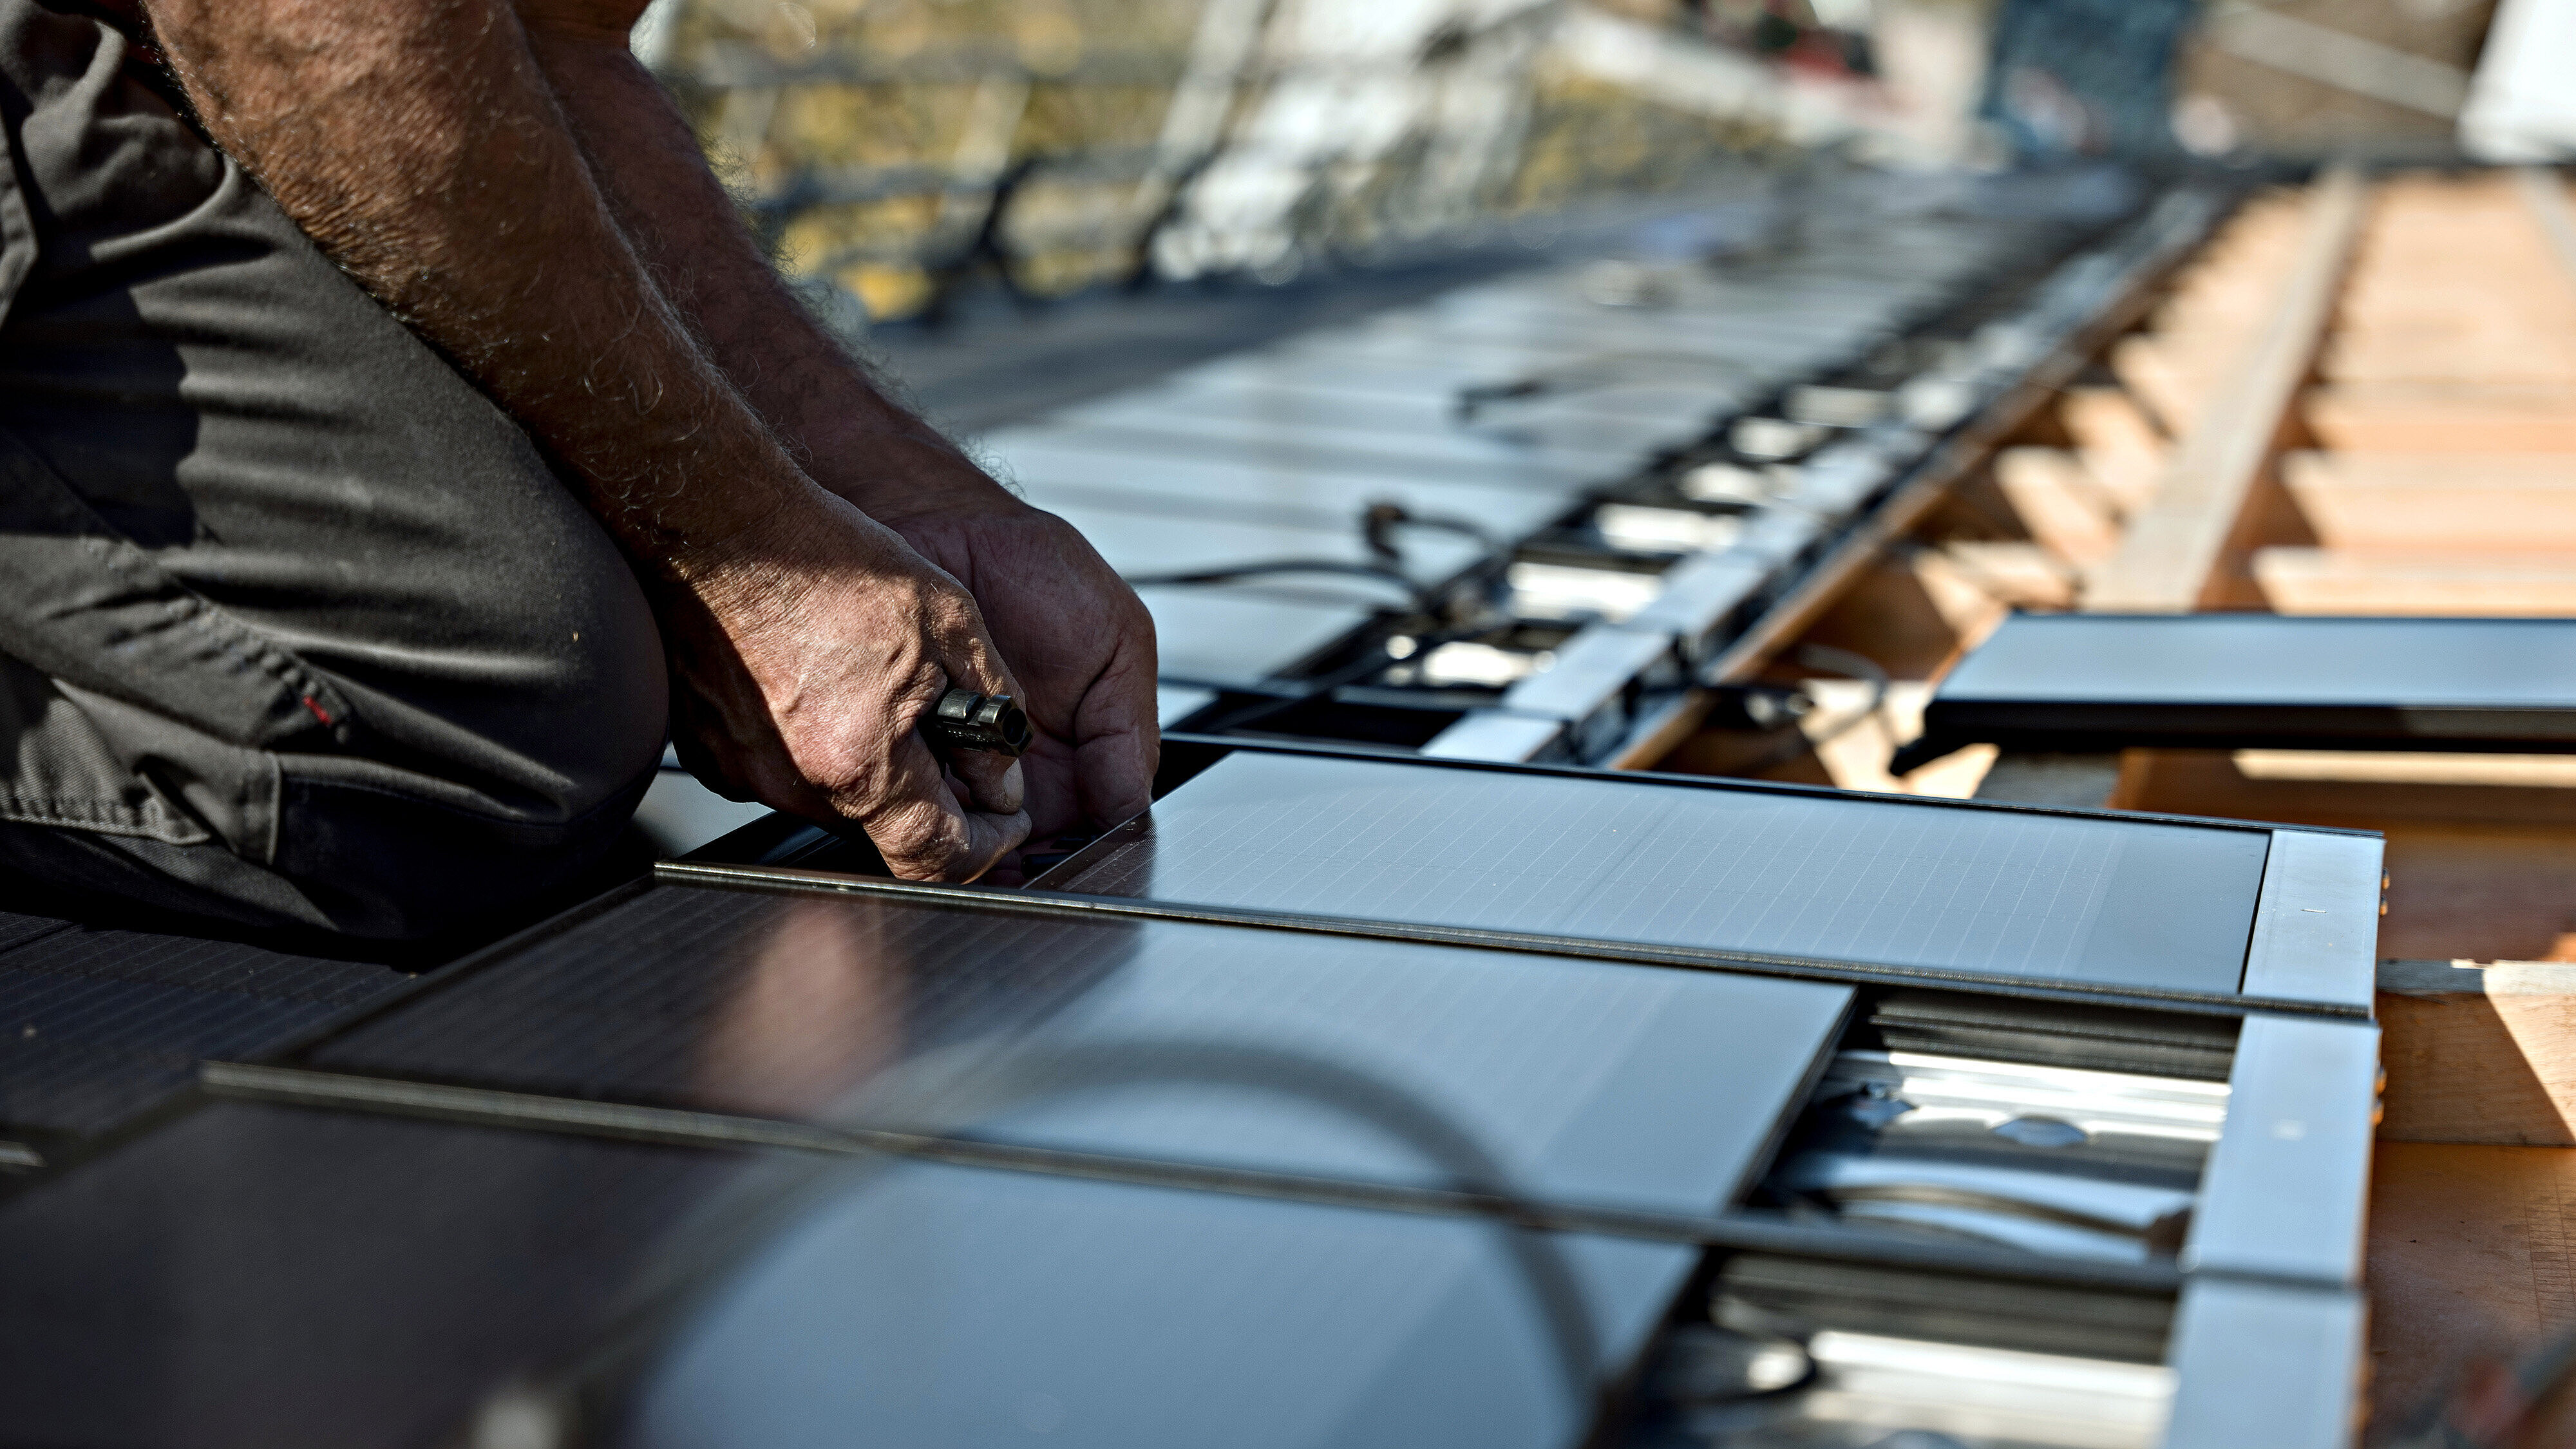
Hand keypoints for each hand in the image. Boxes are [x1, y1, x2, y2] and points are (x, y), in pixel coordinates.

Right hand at [663, 489, 1032, 880]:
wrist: (719, 522)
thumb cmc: (825, 558)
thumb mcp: (949, 619)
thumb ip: (993, 708)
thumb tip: (1005, 776)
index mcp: (860, 761)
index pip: (935, 859)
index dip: (986, 847)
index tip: (1003, 820)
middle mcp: (795, 782)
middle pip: (885, 825)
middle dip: (926, 786)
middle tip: (940, 722)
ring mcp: (744, 771)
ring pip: (834, 797)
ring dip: (868, 761)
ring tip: (871, 682)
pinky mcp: (711, 751)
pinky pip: (782, 771)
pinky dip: (814, 743)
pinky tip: (820, 680)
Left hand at [870, 493, 1158, 843]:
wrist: (944, 525)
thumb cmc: (1036, 571)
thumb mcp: (1118, 643)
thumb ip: (1128, 731)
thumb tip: (1129, 811)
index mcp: (1082, 753)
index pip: (1093, 831)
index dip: (1085, 855)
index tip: (1074, 862)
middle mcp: (1021, 770)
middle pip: (1031, 852)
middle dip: (1026, 864)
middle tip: (1020, 856)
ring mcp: (965, 766)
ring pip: (975, 840)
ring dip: (976, 846)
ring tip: (978, 834)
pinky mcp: (909, 755)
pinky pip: (918, 806)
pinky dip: (925, 815)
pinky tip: (933, 810)